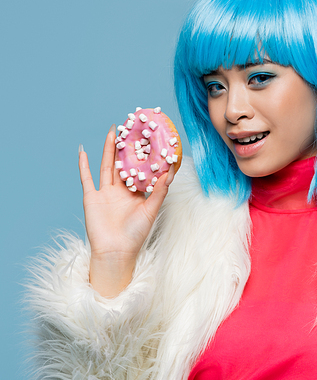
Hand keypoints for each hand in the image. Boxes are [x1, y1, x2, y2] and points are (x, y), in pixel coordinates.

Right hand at [79, 125, 174, 296]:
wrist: (115, 251)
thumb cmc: (135, 235)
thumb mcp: (151, 211)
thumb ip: (159, 192)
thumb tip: (169, 173)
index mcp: (136, 194)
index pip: (140, 170)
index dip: (144, 156)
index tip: (150, 139)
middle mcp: (120, 191)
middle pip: (123, 164)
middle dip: (126, 147)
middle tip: (130, 128)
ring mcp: (105, 193)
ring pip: (107, 166)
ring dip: (109, 149)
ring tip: (112, 132)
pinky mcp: (92, 197)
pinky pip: (87, 178)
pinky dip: (84, 165)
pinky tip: (83, 151)